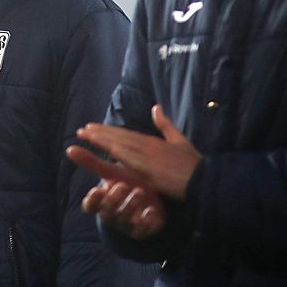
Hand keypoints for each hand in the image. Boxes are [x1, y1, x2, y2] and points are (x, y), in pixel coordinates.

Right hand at [66, 143, 166, 238]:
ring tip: (139, 191)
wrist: (153, 196)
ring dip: (131, 205)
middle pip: (106, 214)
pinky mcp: (144, 230)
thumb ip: (92, 163)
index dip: (92, 201)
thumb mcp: (112, 172)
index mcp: (102, 203)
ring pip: (124, 221)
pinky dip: (148, 220)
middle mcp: (112, 216)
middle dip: (114, 200)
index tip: (97, 189)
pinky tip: (152, 209)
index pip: (90, 207)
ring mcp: (127, 225)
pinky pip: (144, 230)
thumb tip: (69, 149)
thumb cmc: (128, 182)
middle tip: (122, 185)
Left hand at [75, 105, 201, 200]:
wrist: (204, 180)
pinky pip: (127, 158)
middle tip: (82, 130)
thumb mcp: (179, 140)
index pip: (125, 134)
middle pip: (119, 137)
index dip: (108, 131)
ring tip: (85, 135)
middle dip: (99, 133)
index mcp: (153, 141)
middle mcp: (147, 146)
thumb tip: (155, 107)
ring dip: (101, 139)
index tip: (93, 128)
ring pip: (119, 145)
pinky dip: (114, 151)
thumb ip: (165, 124)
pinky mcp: (148, 169)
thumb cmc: (193, 164)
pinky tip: (102, 147)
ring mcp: (146, 157)